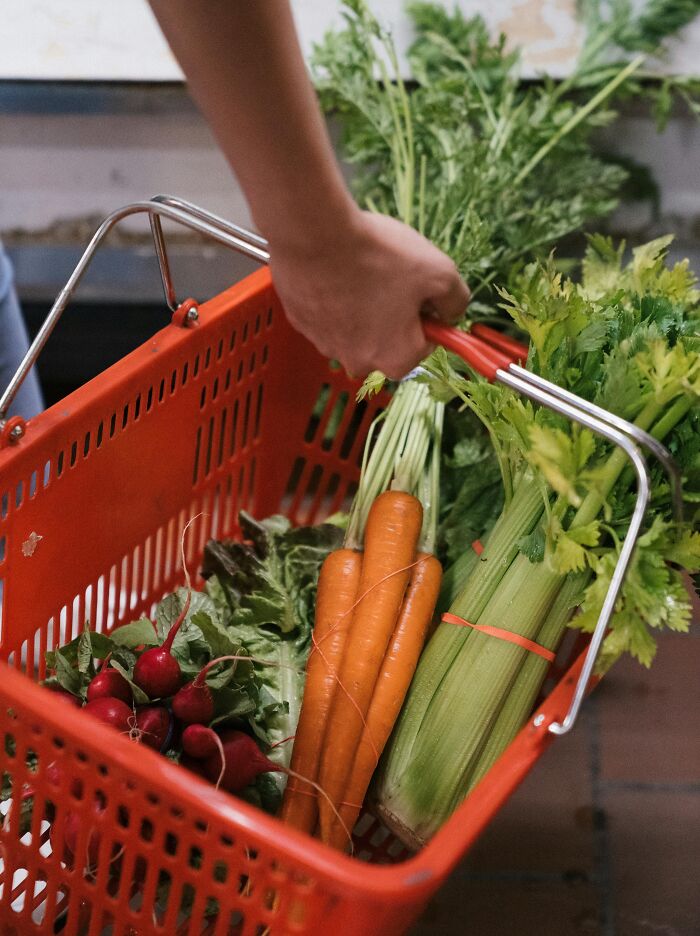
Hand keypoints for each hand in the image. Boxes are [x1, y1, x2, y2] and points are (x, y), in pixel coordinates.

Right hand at [267, 208, 469, 379]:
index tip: (418, 290)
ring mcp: (325, 345)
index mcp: (396, 358)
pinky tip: (334, 270)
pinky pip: (325, 315)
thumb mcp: (441, 271)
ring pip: (354, 330)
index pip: (424, 346)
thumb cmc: (379, 256)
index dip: (425, 316)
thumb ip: (457, 299)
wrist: (313, 234)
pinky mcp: (301, 324)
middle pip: (386, 342)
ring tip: (359, 271)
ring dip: (360, 307)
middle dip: (391, 316)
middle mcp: (359, 362)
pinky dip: (332, 298)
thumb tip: (452, 312)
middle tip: (388, 278)